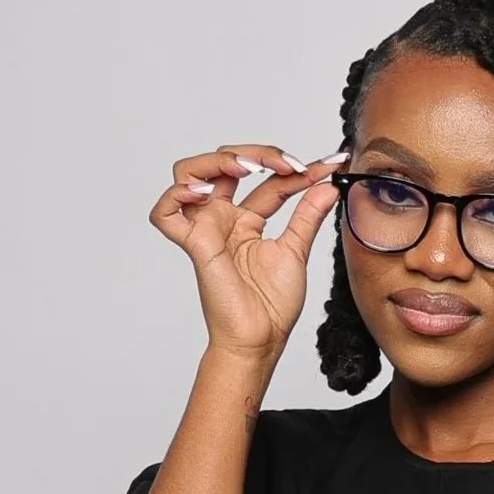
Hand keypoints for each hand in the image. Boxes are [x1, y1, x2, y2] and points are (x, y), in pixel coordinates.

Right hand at [150, 143, 346, 366]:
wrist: (261, 339)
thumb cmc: (272, 306)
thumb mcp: (296, 250)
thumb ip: (308, 215)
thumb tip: (327, 184)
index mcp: (246, 221)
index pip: (269, 181)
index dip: (296, 169)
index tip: (329, 164)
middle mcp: (222, 220)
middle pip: (225, 164)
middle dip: (258, 154)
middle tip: (290, 165)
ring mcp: (206, 229)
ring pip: (189, 173)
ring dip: (217, 161)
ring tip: (247, 167)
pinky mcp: (194, 244)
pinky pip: (165, 213)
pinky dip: (177, 194)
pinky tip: (205, 192)